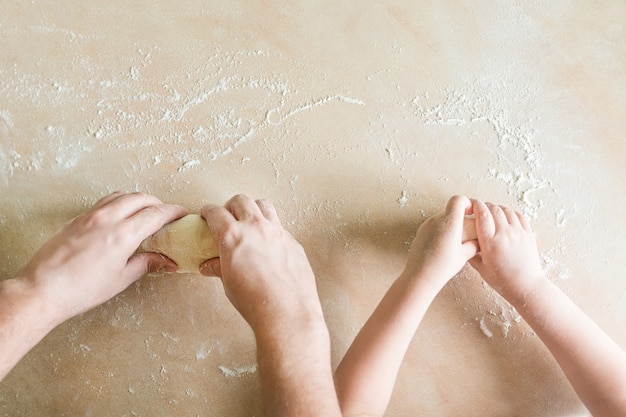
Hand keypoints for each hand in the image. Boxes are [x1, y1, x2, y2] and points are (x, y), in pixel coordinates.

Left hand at [16, 192, 186, 322]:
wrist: (42, 290)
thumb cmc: (79, 290)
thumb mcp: (120, 279)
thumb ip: (146, 264)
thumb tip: (165, 261)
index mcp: (122, 235)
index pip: (156, 213)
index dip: (173, 212)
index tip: (182, 214)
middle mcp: (107, 219)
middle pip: (141, 198)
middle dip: (158, 203)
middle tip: (166, 214)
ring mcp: (90, 216)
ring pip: (122, 195)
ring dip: (138, 200)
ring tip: (144, 212)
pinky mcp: (77, 219)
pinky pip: (104, 201)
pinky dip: (119, 203)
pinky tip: (120, 215)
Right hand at [199, 195, 323, 332]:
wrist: (286, 311)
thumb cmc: (254, 300)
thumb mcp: (228, 283)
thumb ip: (219, 267)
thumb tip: (209, 266)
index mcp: (232, 235)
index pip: (215, 212)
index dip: (208, 212)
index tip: (207, 215)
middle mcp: (255, 227)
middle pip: (241, 200)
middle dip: (230, 206)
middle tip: (228, 218)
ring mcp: (277, 231)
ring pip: (264, 206)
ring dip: (254, 210)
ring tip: (250, 223)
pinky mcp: (293, 241)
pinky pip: (280, 226)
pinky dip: (271, 229)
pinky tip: (269, 245)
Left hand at [401, 195, 477, 287]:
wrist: (420, 276)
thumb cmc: (442, 267)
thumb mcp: (464, 256)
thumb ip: (473, 244)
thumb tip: (478, 241)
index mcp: (449, 222)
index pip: (458, 200)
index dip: (467, 203)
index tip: (471, 213)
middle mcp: (436, 220)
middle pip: (451, 210)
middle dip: (460, 219)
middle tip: (466, 234)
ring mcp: (426, 225)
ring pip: (442, 219)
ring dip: (450, 226)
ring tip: (454, 244)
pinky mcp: (420, 232)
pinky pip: (434, 226)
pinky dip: (441, 231)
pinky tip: (443, 246)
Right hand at [468, 199, 544, 299]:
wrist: (526, 286)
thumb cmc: (502, 280)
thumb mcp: (480, 268)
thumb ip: (471, 252)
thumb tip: (465, 243)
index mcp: (490, 242)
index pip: (482, 214)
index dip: (475, 205)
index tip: (471, 204)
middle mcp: (504, 234)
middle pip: (493, 209)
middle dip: (485, 205)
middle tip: (480, 208)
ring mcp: (518, 233)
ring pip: (506, 210)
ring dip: (497, 208)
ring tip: (492, 212)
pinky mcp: (528, 234)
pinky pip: (519, 216)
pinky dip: (511, 213)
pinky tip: (506, 217)